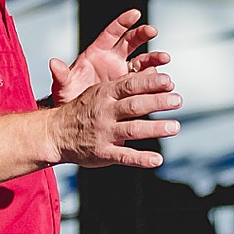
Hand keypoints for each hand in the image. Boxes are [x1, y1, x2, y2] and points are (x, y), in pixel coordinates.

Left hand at [49, 8, 170, 104]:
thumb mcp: (63, 86)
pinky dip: (154, 80)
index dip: (123, 22)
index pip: (111, 33)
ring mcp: (124, 74)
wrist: (78, 118)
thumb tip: (53, 63)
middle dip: (142, 34)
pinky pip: (146, 81)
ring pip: (142, 61)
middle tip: (152, 31)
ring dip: (154, 58)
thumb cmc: (69, 97)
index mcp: (97, 53)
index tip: (135, 14)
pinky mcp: (132, 89)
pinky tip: (162, 81)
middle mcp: (113, 60)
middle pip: (131, 42)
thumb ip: (61, 75)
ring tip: (164, 59)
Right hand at [49, 64, 181, 168]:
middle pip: (135, 105)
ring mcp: (104, 133)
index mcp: (105, 94)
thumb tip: (151, 74)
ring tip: (175, 127)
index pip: (130, 85)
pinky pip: (124, 156)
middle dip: (157, 102)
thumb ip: (124, 86)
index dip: (150, 82)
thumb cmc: (85, 109)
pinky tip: (157, 160)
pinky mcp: (103, 153)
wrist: (56, 133)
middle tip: (178, 100)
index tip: (169, 81)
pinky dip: (141, 158)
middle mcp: (105, 112)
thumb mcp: (100, 92)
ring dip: (155, 128)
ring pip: (133, 130)